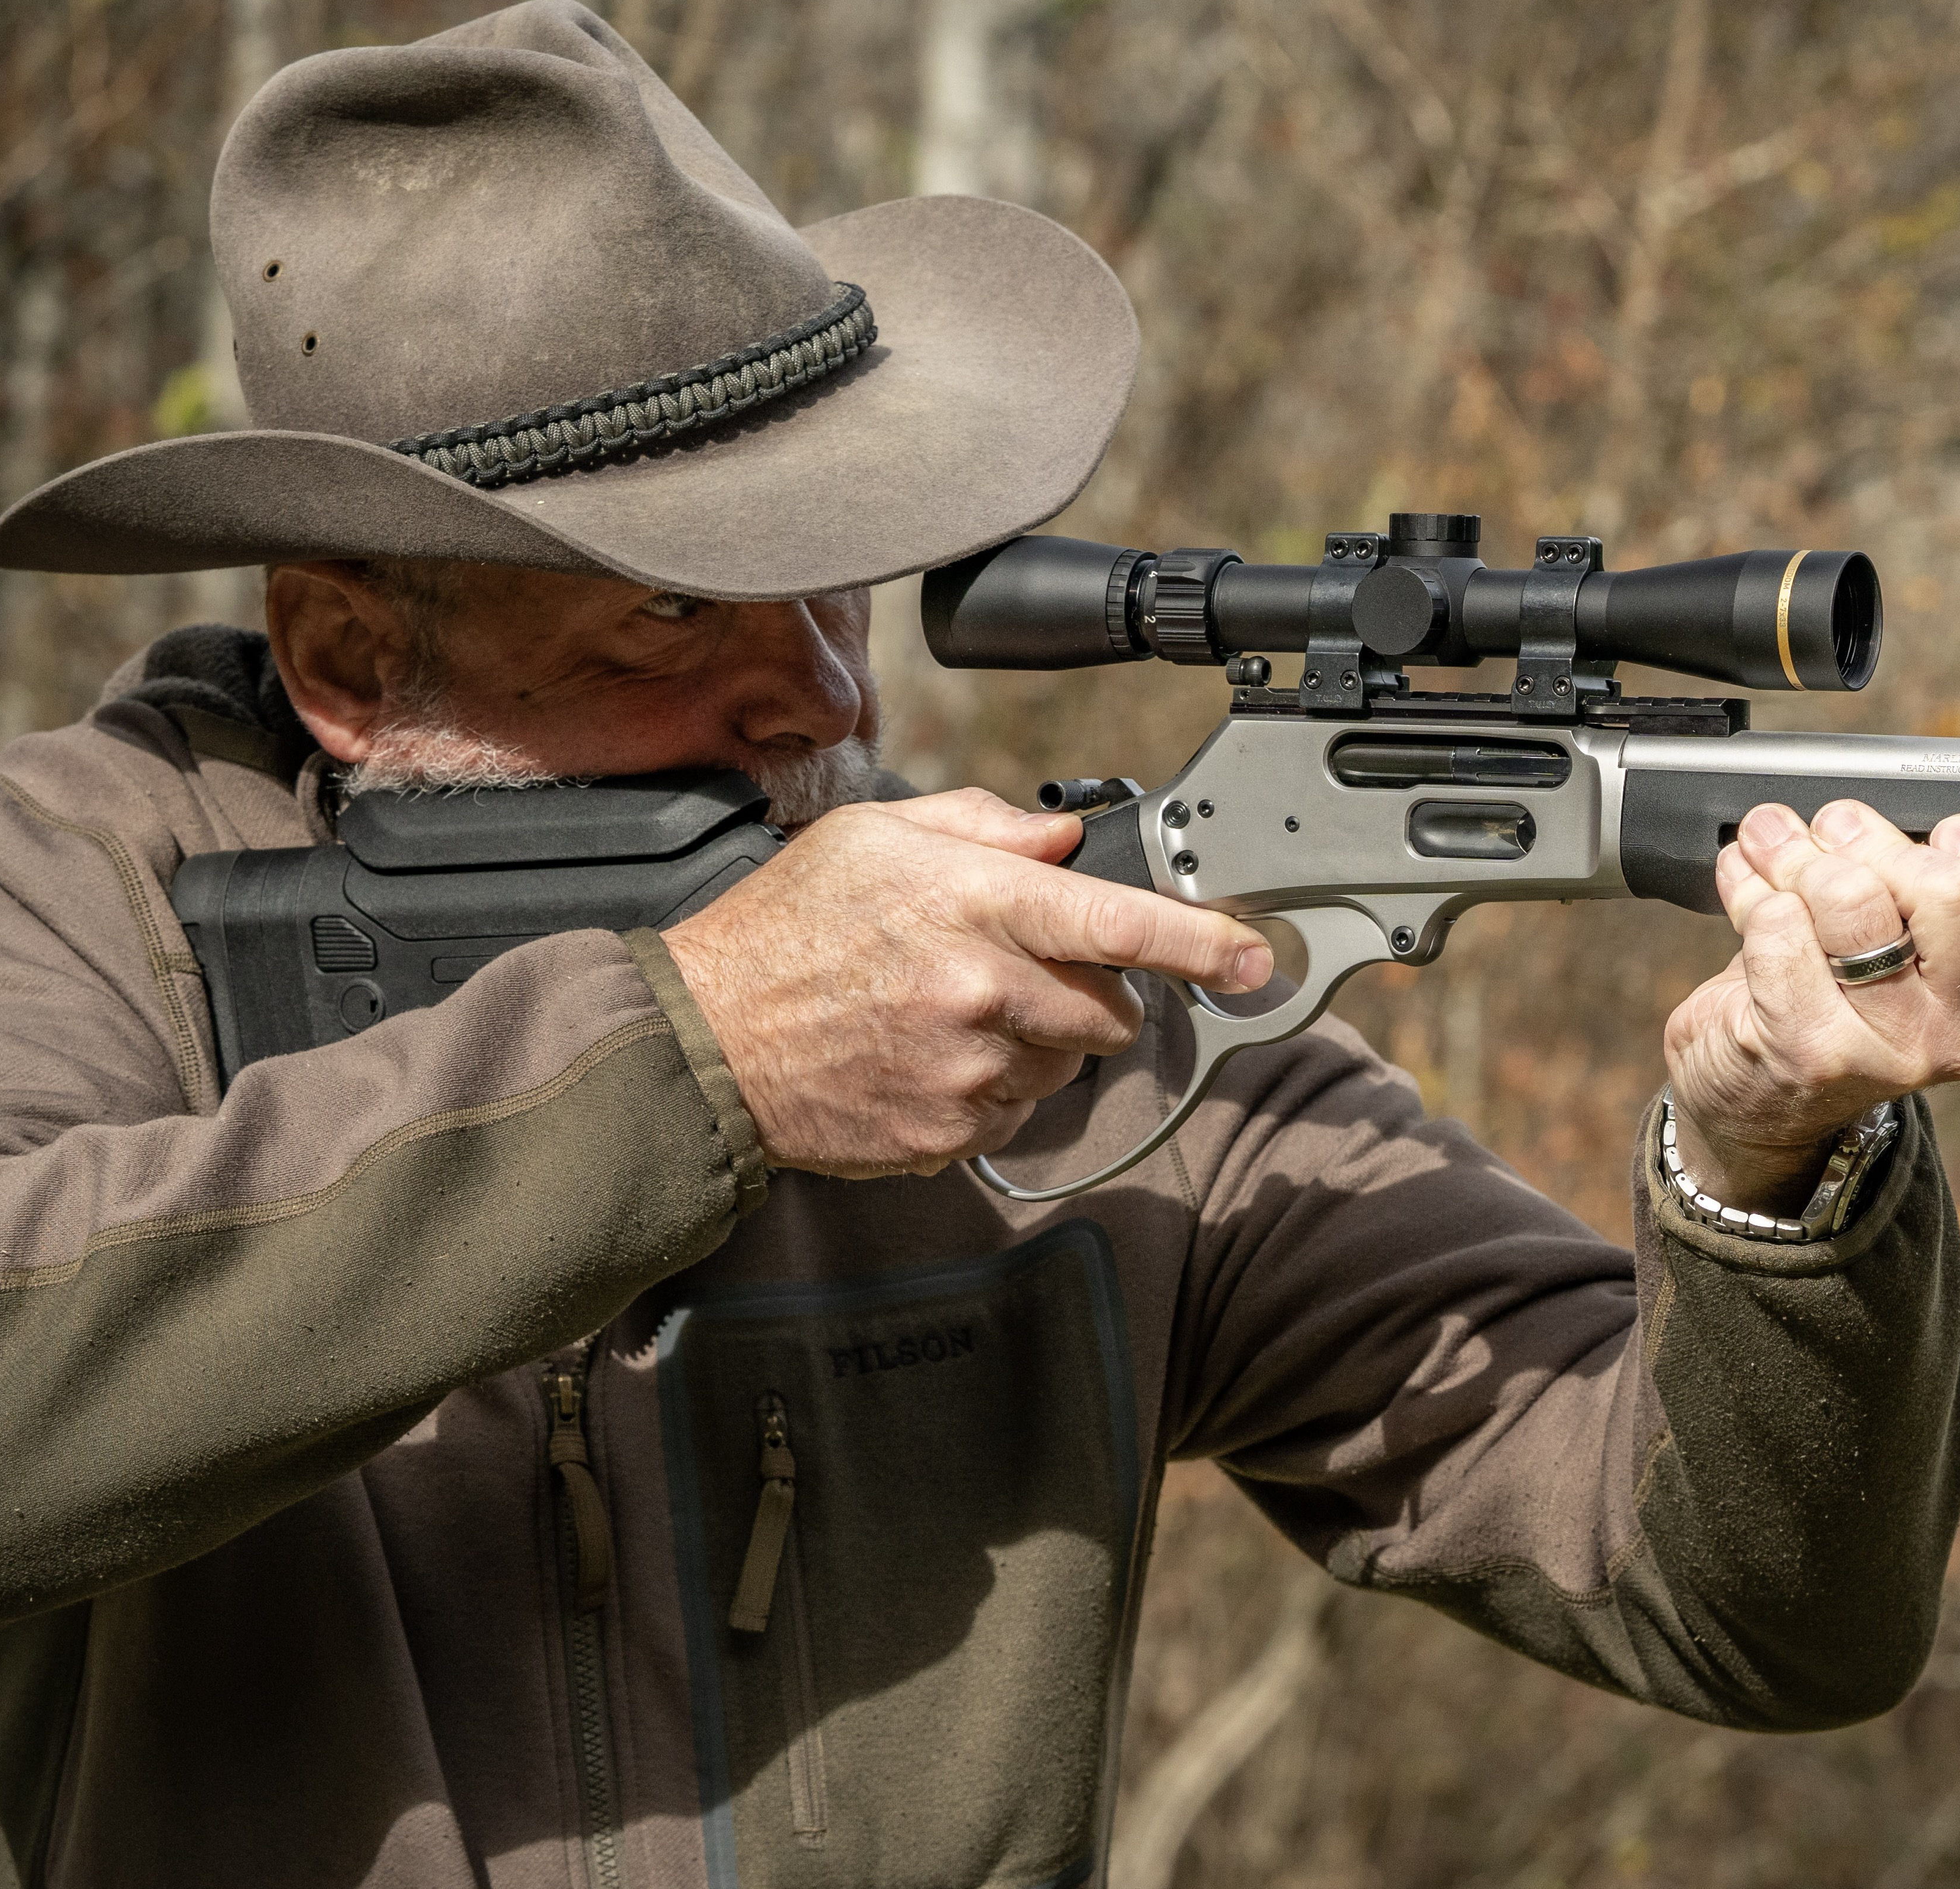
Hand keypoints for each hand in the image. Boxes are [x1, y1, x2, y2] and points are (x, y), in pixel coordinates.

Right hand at [663, 789, 1272, 1177]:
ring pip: (1067, 1061)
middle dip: (1088, 990)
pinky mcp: (949, 1132)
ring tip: (952, 1012)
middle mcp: (981, 989)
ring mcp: (967, 1069)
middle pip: (1110, 1007)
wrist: (704, 1043)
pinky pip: (1016, 1109)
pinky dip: (992, 1086)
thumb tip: (1063, 838)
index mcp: (973, 904)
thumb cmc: (786, 929)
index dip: (1201, 943)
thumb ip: (984, 828)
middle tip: (1017, 971)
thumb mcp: (875, 836)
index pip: (1119, 923)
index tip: (1255, 957)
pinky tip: (928, 1057)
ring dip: (1037, 1039)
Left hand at [1662, 800, 1959, 1210]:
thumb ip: (1931, 875)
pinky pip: (1780, 926)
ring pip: (1853, 896)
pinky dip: (1752, 894)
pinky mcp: (1816, 1052)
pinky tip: (1753, 899)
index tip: (1951, 837)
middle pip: (1953, 886)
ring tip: (1778, 852)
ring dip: (1798, 856)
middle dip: (1874, 838)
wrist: (1766, 1089)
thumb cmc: (1846, 991)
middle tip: (1833, 834)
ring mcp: (1898, 1050)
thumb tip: (1877, 808)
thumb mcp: (1917, 934)